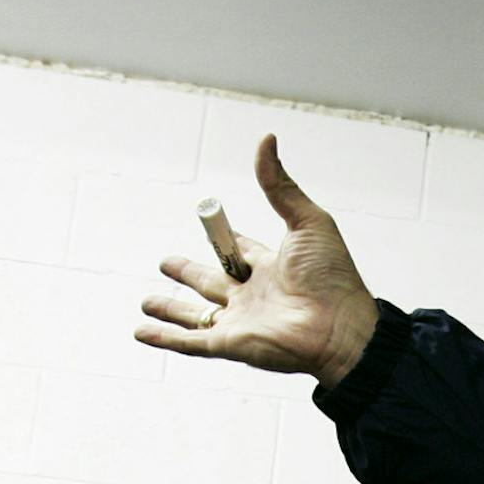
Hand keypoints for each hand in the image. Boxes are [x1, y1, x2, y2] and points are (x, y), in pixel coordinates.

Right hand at [137, 136, 380, 388]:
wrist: (342, 328)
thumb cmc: (333, 278)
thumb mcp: (308, 222)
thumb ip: (280, 186)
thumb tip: (266, 139)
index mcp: (273, 268)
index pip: (242, 253)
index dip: (228, 242)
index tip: (214, 227)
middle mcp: (254, 296)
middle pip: (212, 282)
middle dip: (188, 273)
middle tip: (167, 263)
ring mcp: (241, 322)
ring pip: (196, 315)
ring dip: (171, 309)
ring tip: (147, 303)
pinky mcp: (231, 344)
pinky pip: (190, 342)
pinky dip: (164, 338)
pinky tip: (141, 333)